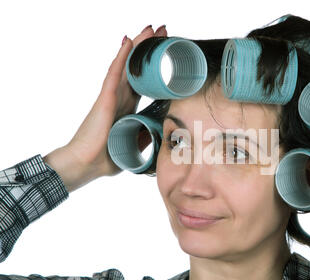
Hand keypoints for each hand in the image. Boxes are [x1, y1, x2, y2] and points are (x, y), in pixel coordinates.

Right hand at [45, 25, 167, 192]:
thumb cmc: (105, 158)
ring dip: (138, 46)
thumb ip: (145, 138)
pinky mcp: (105, 99)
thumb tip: (159, 134)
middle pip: (138, 69)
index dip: (156, 68)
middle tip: (164, 32)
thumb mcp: (133, 146)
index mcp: (128, 108)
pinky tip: (128, 41)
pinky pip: (114, 74)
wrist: (86, 165)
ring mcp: (112, 97)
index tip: (168, 55)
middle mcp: (121, 98)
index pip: (145, 82)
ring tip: (151, 29)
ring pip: (127, 66)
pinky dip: (121, 57)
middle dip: (150, 50)